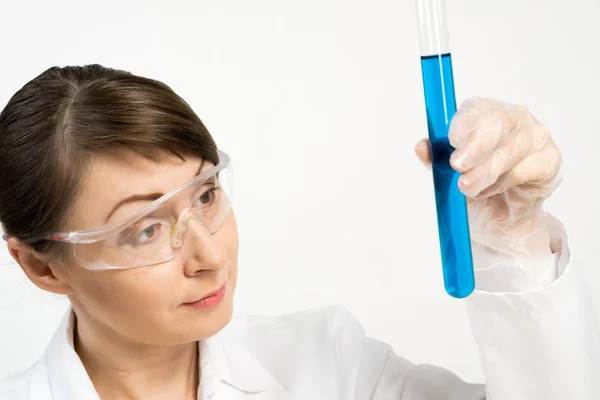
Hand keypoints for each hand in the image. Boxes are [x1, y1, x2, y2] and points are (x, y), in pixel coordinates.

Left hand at [415, 97, 562, 268]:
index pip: (475, 109)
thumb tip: (421, 147)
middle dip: (476, 147)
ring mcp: (534, 135)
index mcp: (482, 113)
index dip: (464, 123)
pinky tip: (495, 190)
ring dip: (486, 173)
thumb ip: (435, 159)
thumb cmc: (473, 187)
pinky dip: (506, 182)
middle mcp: (511, 118)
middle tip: (459, 167)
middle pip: (497, 123)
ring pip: (511, 149)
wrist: (498, 219)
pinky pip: (527, 168)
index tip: (453, 141)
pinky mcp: (549, 158)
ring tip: (469, 188)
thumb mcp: (447, 174)